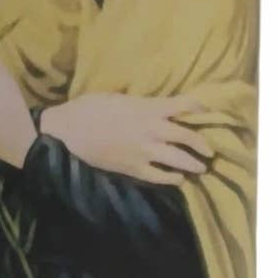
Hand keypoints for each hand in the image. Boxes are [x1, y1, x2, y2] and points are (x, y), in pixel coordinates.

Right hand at [39, 94, 212, 185]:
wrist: (67, 131)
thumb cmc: (88, 108)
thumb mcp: (117, 97)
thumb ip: (139, 103)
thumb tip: (152, 106)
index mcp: (147, 108)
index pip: (182, 106)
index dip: (198, 107)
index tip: (208, 111)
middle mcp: (151, 129)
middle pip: (187, 136)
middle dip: (202, 144)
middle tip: (210, 151)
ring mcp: (144, 151)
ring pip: (178, 159)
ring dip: (193, 164)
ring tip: (201, 168)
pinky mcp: (133, 169)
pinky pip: (159, 176)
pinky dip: (172, 179)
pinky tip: (178, 180)